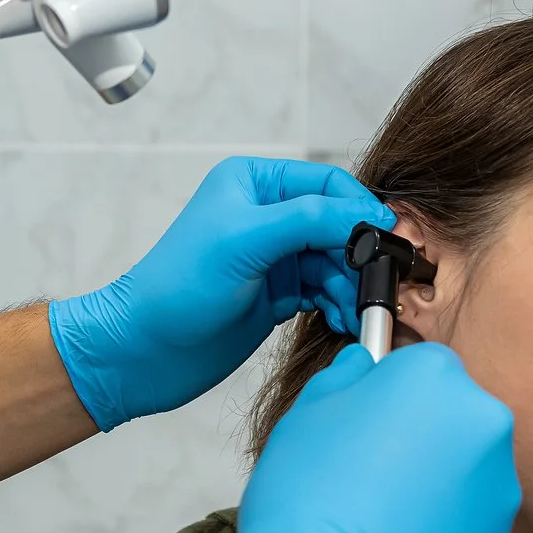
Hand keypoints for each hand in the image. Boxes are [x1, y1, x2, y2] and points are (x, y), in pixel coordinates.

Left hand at [47, 157, 391, 431]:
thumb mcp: (247, 239)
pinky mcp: (278, 294)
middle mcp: (266, 215)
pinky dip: (338, 304)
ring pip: (336, 262)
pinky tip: (342, 320)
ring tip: (353, 310)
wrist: (146, 350)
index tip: (386, 236)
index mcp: (254, 183)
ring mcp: (273, 257)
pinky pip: (325, 292)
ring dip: (351, 285)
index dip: (359, 209)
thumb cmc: (178, 287)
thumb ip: (310, 220)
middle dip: (358, 254)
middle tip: (375, 282)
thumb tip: (369, 215)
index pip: (327, 182)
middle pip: (338, 224)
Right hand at [215, 342, 521, 532]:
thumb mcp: (307, 414)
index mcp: (436, 379)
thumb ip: (345, 379)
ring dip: (432, 486)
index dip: (390, 395)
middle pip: (453, 419)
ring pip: (465, 474)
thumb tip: (360, 369)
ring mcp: (498, 491)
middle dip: (420, 438)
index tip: (369, 418)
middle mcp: (482, 425)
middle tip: (371, 470)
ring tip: (380, 517)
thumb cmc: (309, 502)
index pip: (422, 368)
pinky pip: (467, 527)